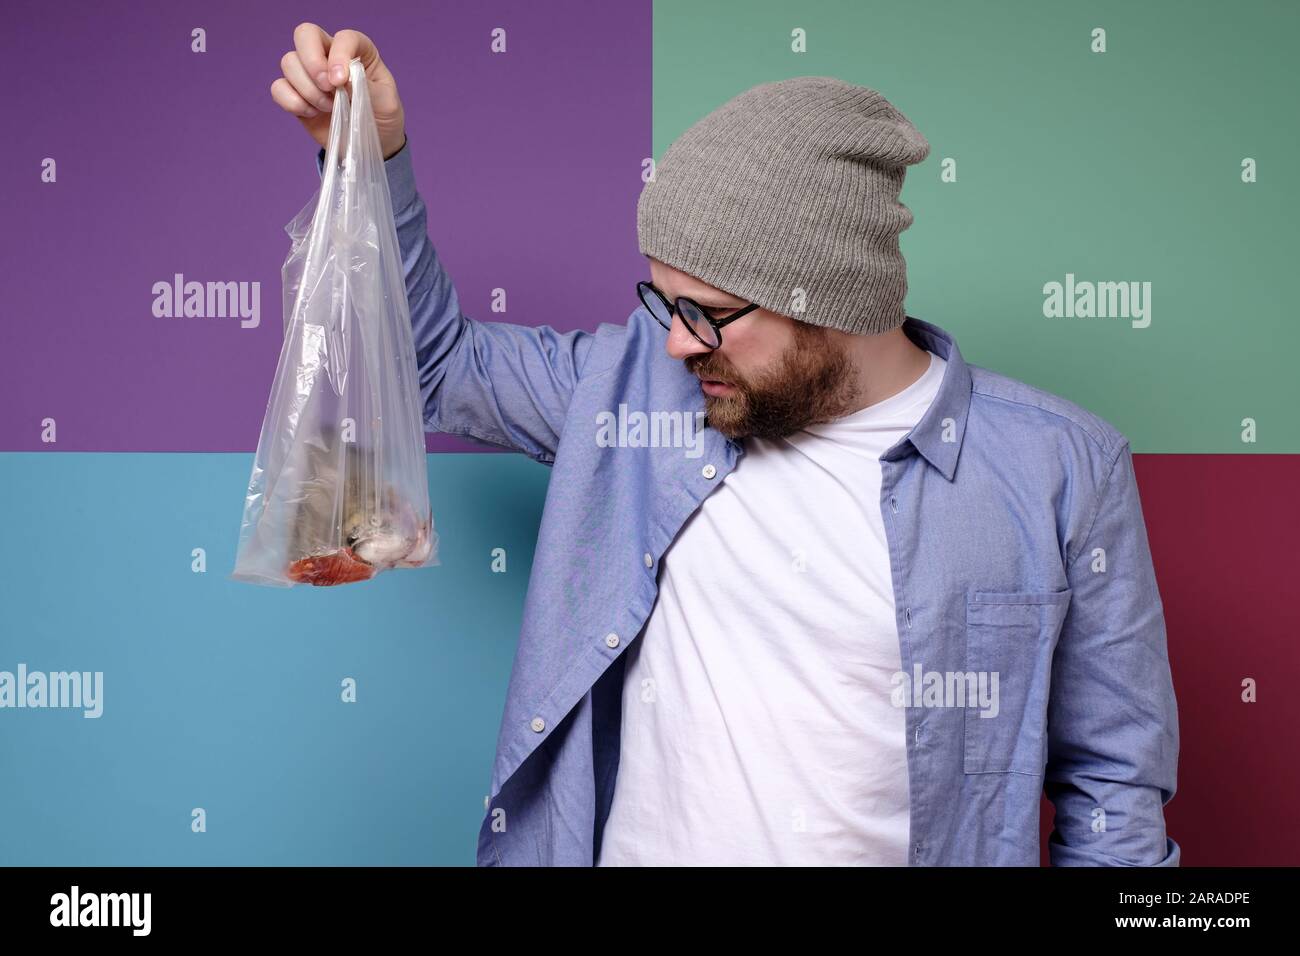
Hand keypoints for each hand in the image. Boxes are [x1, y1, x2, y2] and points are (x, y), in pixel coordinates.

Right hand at [271, 23, 406, 159]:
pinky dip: (292, 102)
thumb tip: (339, 77)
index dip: (339, 54)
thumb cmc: (382, 116)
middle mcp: (330, 55)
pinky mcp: (296, 94)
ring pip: (288, 62)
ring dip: (307, 88)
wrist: (374, 143)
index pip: (342, 37)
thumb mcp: (386, 101)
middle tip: (328, 88)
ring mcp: (309, 74)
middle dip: (312, 62)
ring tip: (328, 107)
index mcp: (358, 50)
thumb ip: (364, 86)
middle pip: (304, 34)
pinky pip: (278, 88)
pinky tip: (311, 113)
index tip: (341, 81)